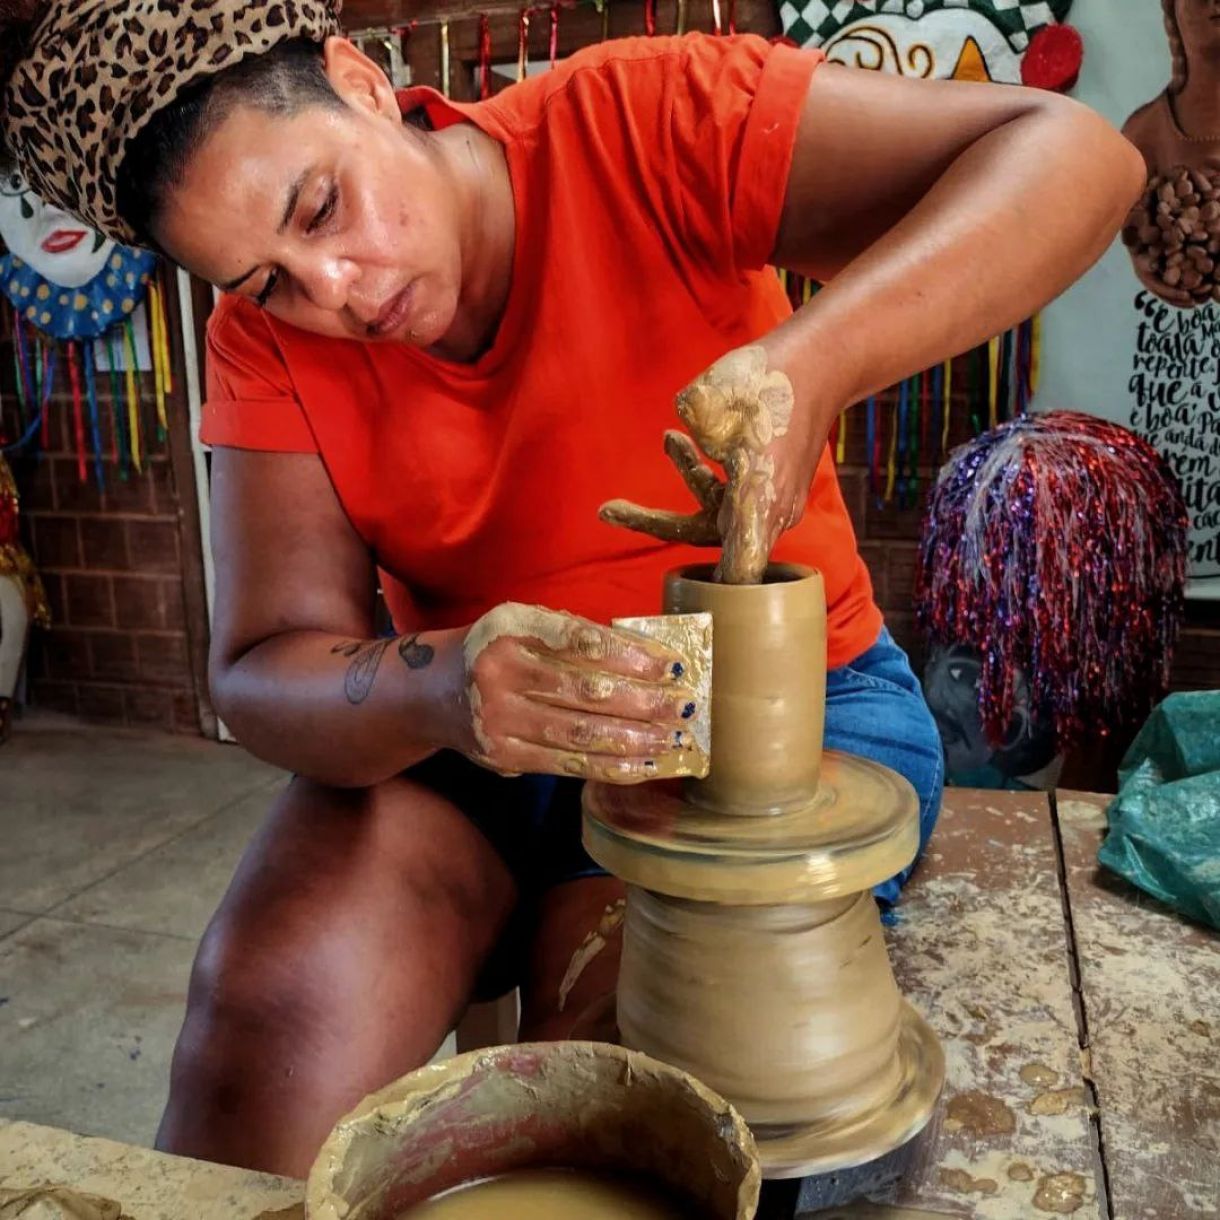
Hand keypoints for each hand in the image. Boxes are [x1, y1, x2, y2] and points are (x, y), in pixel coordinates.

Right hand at [459, 603, 698, 782]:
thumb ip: (575, 638)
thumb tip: (648, 660)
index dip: (630, 656)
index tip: (671, 666)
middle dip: (644, 702)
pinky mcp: (504, 755)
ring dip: (634, 740)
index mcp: (512, 627)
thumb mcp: (525, 626)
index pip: (581, 642)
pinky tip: (642, 765)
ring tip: (672, 740)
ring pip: (580, 733)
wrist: (430, 692)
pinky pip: (567, 764)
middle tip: (686, 708)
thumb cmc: (498, 651)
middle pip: (586, 691)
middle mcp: (501, 671)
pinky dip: (609, 767)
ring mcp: (500, 718)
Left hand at [600, 346, 823, 583]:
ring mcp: (771, 500)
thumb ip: (692, 436)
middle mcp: (768, 512)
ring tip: (670, 438)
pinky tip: (685, 439)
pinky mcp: (769, 484)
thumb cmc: (767, 382)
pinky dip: (707, 475)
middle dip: (655, 521)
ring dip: (689, 479)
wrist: (820, 363)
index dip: (710, 591)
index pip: (736, 572)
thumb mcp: (712, 403)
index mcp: (757, 503)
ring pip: (717, 510)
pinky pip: (730, 494)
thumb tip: (684, 439)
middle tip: (607, 510)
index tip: (685, 605)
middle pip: (707, 536)